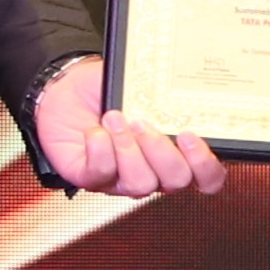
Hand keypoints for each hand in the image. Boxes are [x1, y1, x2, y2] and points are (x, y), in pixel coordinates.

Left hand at [33, 57, 226, 196]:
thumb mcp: (138, 86)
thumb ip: (160, 92)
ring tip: (114, 119)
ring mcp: (122, 178)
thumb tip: (175, 85)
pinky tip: (95, 132)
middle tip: (143, 123)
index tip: (189, 136)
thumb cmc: (104, 90)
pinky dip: (100, 152)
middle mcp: (153, 171)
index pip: (206, 176)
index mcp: (174, 152)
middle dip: (162, 153)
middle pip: (176, 181)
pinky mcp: (91, 178)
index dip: (205, 165)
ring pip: (141, 184)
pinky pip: (102, 176)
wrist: (63, 92)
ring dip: (128, 149)